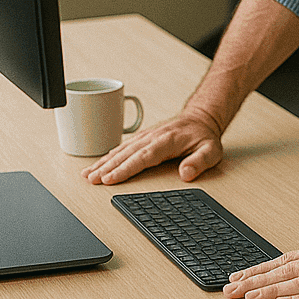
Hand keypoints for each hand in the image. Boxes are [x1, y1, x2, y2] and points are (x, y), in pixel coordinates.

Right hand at [81, 109, 222, 184]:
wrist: (201, 118)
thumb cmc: (204, 136)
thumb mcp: (211, 150)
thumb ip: (200, 162)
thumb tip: (186, 174)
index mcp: (167, 141)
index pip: (143, 156)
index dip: (125, 168)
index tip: (110, 178)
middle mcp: (153, 137)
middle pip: (127, 153)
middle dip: (107, 167)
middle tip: (91, 180)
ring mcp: (146, 136)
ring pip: (121, 150)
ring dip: (104, 162)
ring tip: (87, 174)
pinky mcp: (143, 137)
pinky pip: (123, 146)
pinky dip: (109, 155)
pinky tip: (98, 164)